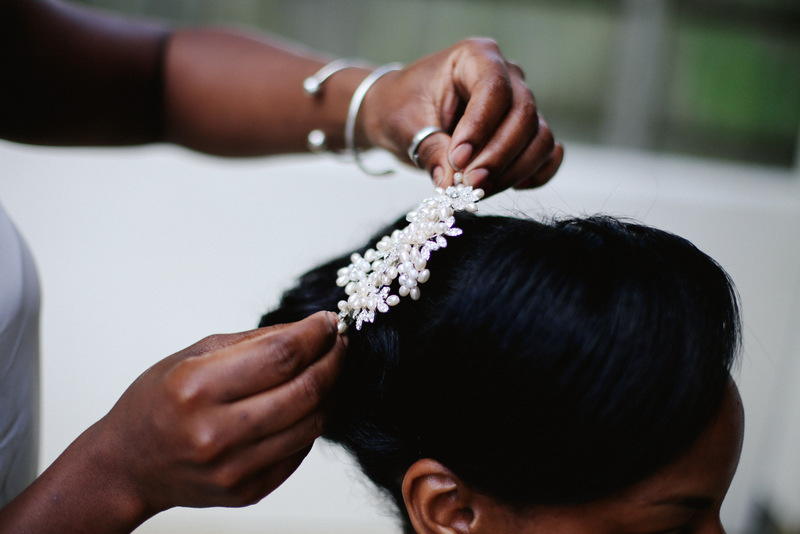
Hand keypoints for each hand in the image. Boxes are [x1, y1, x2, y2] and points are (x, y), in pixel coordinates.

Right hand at [100, 311, 344, 515]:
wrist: (128, 466)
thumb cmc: (158, 402)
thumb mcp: (193, 355)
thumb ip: (255, 341)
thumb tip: (310, 330)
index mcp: (196, 387)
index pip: (280, 355)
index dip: (315, 334)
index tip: (329, 321)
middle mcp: (215, 432)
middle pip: (304, 390)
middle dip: (333, 360)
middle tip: (338, 343)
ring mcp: (233, 468)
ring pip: (312, 423)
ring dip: (329, 391)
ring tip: (326, 371)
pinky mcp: (247, 491)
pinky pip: (300, 451)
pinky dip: (310, 422)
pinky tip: (303, 405)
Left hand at [361, 38, 563, 195]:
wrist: (400, 113)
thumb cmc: (401, 108)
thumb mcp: (406, 126)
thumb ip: (431, 151)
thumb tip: (451, 185)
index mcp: (475, 57)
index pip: (493, 89)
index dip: (481, 127)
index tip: (459, 160)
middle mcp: (507, 76)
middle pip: (524, 115)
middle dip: (498, 156)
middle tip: (470, 183)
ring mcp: (520, 104)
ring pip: (540, 138)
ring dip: (514, 171)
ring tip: (477, 190)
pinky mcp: (526, 133)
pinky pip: (546, 154)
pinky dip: (533, 174)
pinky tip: (506, 186)